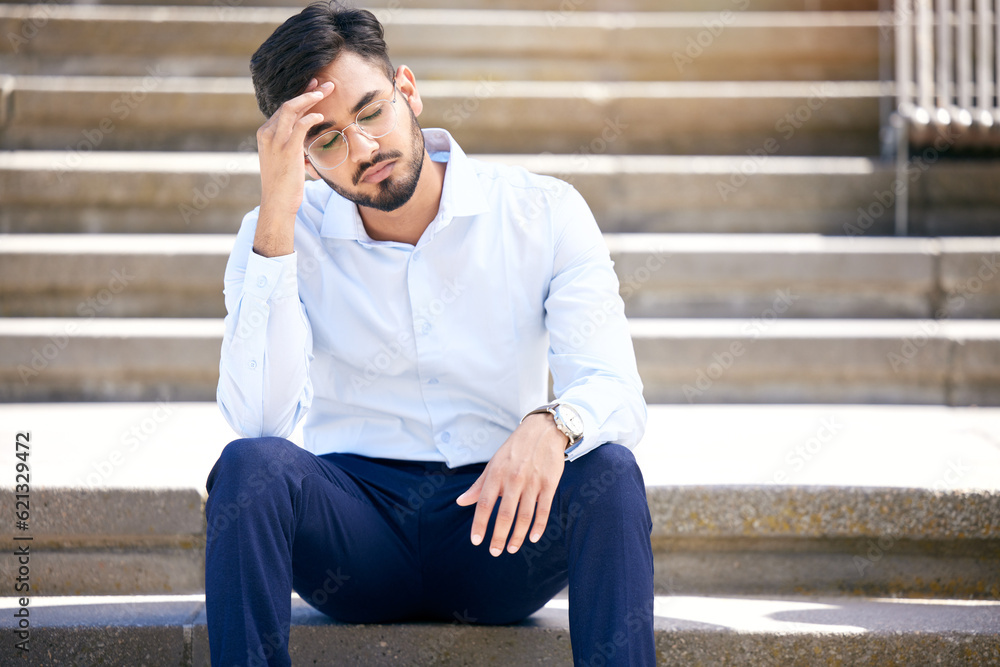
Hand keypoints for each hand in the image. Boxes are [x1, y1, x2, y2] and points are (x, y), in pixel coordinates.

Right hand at [252, 78, 332, 256]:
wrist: (277, 202)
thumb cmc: (284, 184)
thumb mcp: (286, 160)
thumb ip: (293, 145)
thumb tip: (306, 140)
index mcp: (266, 133)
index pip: (284, 108)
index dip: (301, 96)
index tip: (315, 87)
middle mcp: (268, 133)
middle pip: (289, 104)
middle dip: (308, 92)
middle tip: (326, 83)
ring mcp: (275, 140)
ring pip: (292, 109)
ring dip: (310, 98)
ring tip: (326, 91)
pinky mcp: (286, 149)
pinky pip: (299, 126)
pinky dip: (311, 118)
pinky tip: (321, 116)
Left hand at [456, 413, 566, 555]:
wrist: (543, 430)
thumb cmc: (514, 449)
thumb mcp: (493, 463)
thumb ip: (479, 485)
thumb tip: (461, 502)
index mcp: (497, 473)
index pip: (485, 503)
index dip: (480, 524)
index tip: (476, 541)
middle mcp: (514, 478)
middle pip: (505, 514)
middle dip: (498, 536)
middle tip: (494, 552)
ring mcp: (533, 482)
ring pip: (524, 515)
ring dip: (518, 536)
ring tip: (511, 549)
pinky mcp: (549, 483)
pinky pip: (543, 509)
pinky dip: (538, 526)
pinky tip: (533, 538)